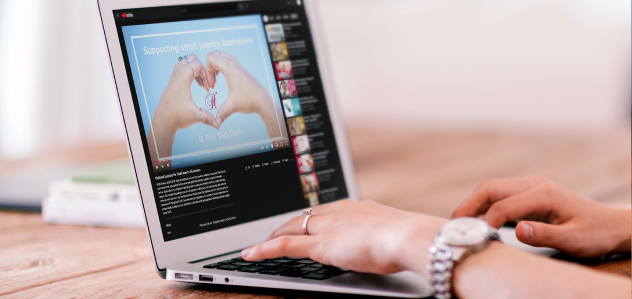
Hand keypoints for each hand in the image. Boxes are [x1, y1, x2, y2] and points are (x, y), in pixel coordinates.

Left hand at [147, 54, 218, 163]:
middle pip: (191, 58)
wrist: (163, 120)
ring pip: (186, 62)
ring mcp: (173, 76)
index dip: (206, 74)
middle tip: (206, 80)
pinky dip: (191, 72)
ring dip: (196, 69)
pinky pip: (183, 68)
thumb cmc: (177, 116)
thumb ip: (208, 118)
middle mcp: (177, 74)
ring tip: (202, 83)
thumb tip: (218, 125)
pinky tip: (196, 85)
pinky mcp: (173, 81)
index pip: (197, 64)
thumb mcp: (195, 116)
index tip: (208, 87)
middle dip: (202, 67)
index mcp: (182, 78)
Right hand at [205, 51, 272, 126]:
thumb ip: (221, 114)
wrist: (264, 100)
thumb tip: (216, 125)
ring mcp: (238, 66)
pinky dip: (222, 66)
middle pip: (215, 53)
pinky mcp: (241, 70)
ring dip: (216, 65)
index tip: (211, 84)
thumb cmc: (249, 101)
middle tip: (212, 80)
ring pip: (222, 56)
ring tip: (216, 79)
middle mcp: (234, 65)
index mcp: (230, 69)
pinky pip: (228, 60)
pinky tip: (223, 78)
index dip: (206, 70)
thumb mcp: (232, 107)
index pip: (211, 58)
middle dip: (209, 65)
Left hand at [241, 200, 445, 275]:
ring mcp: (328, 227)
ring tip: (262, 244)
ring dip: (274, 235)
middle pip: (305, 216)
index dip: (310, 218)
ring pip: (292, 227)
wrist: (409, 237)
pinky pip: (285, 246)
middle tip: (275, 231)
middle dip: (288, 224)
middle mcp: (339, 211)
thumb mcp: (394, 233)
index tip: (306, 222)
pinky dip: (265, 250)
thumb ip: (383, 235)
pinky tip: (251, 254)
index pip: (325, 210)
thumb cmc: (410, 238)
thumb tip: (387, 242)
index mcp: (357, 207)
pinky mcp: (320, 245)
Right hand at [452, 176, 630, 257]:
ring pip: (490, 189)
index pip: (503, 206)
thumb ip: (545, 236)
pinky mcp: (526, 193)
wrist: (609, 224)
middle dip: (467, 206)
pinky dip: (481, 205)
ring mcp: (529, 186)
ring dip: (471, 204)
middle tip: (452, 226)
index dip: (484, 222)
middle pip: (489, 189)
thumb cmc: (593, 234)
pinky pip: (497, 194)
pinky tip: (474, 220)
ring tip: (458, 224)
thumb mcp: (574, 240)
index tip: (472, 238)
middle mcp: (534, 184)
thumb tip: (517, 230)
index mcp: (543, 194)